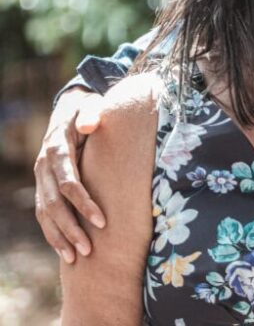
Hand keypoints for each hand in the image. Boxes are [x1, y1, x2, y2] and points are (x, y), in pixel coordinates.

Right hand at [34, 87, 107, 262]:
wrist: (69, 108)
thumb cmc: (88, 109)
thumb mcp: (91, 105)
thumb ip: (93, 113)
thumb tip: (91, 124)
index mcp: (56, 149)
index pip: (68, 182)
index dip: (84, 203)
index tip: (103, 221)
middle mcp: (44, 166)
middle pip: (54, 204)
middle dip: (71, 228)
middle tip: (89, 249)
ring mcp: (41, 178)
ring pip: (45, 213)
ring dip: (60, 236)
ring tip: (77, 258)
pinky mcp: (43, 185)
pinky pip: (43, 214)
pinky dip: (52, 233)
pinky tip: (64, 251)